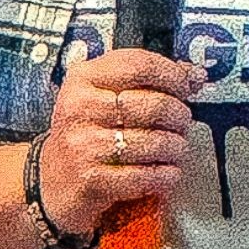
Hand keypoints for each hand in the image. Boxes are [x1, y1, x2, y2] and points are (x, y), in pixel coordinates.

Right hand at [34, 48, 204, 238]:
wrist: (52, 183)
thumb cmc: (89, 133)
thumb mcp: (107, 98)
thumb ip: (149, 82)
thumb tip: (196, 74)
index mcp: (83, 79)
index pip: (138, 64)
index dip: (172, 75)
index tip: (185, 87)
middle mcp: (79, 108)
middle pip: (153, 105)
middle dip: (179, 116)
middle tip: (182, 124)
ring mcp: (83, 145)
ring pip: (154, 142)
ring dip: (176, 148)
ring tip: (176, 149)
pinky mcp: (91, 181)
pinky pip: (145, 176)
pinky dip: (166, 175)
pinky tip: (167, 173)